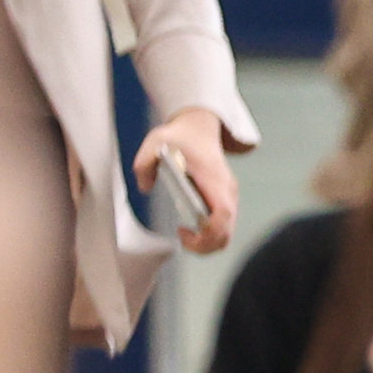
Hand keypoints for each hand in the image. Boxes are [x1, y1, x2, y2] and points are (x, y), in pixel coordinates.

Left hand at [137, 109, 241, 254]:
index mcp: (214, 179)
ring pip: (227, 232)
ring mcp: (228, 196)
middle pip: (227, 232)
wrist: (200, 126)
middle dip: (205, 246)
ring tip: (185, 234)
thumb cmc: (181, 136)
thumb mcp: (155, 142)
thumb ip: (144, 163)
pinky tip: (191, 227)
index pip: (222, 214)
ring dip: (207, 242)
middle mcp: (226, 190)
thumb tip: (145, 187)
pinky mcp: (225, 199)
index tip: (183, 231)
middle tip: (182, 239)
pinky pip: (223, 226)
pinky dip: (209, 234)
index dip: (207, 233)